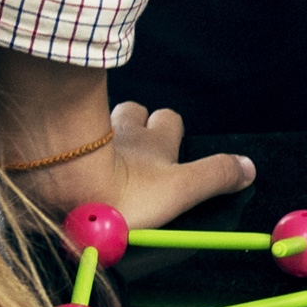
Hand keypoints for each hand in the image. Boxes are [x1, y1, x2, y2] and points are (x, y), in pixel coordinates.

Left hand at [13, 100, 254, 229]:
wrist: (61, 192)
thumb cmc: (121, 194)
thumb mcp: (180, 190)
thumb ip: (215, 177)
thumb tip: (249, 167)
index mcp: (154, 143)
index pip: (169, 120)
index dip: (171, 129)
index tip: (171, 142)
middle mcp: (122, 132)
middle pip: (133, 112)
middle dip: (137, 123)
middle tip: (136, 144)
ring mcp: (87, 138)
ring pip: (99, 121)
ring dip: (104, 131)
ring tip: (101, 151)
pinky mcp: (57, 150)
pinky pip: (66, 140)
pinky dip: (70, 147)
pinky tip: (66, 163)